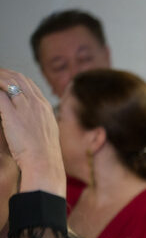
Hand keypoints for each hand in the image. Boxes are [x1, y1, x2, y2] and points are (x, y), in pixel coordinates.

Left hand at [0, 69, 63, 195]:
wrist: (44, 163)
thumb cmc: (45, 154)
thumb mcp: (48, 132)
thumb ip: (40, 120)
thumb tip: (31, 119)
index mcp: (45, 107)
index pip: (29, 84)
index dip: (15, 78)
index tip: (6, 78)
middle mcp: (36, 104)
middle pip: (18, 78)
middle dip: (4, 73)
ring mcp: (24, 108)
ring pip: (8, 82)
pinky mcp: (11, 114)